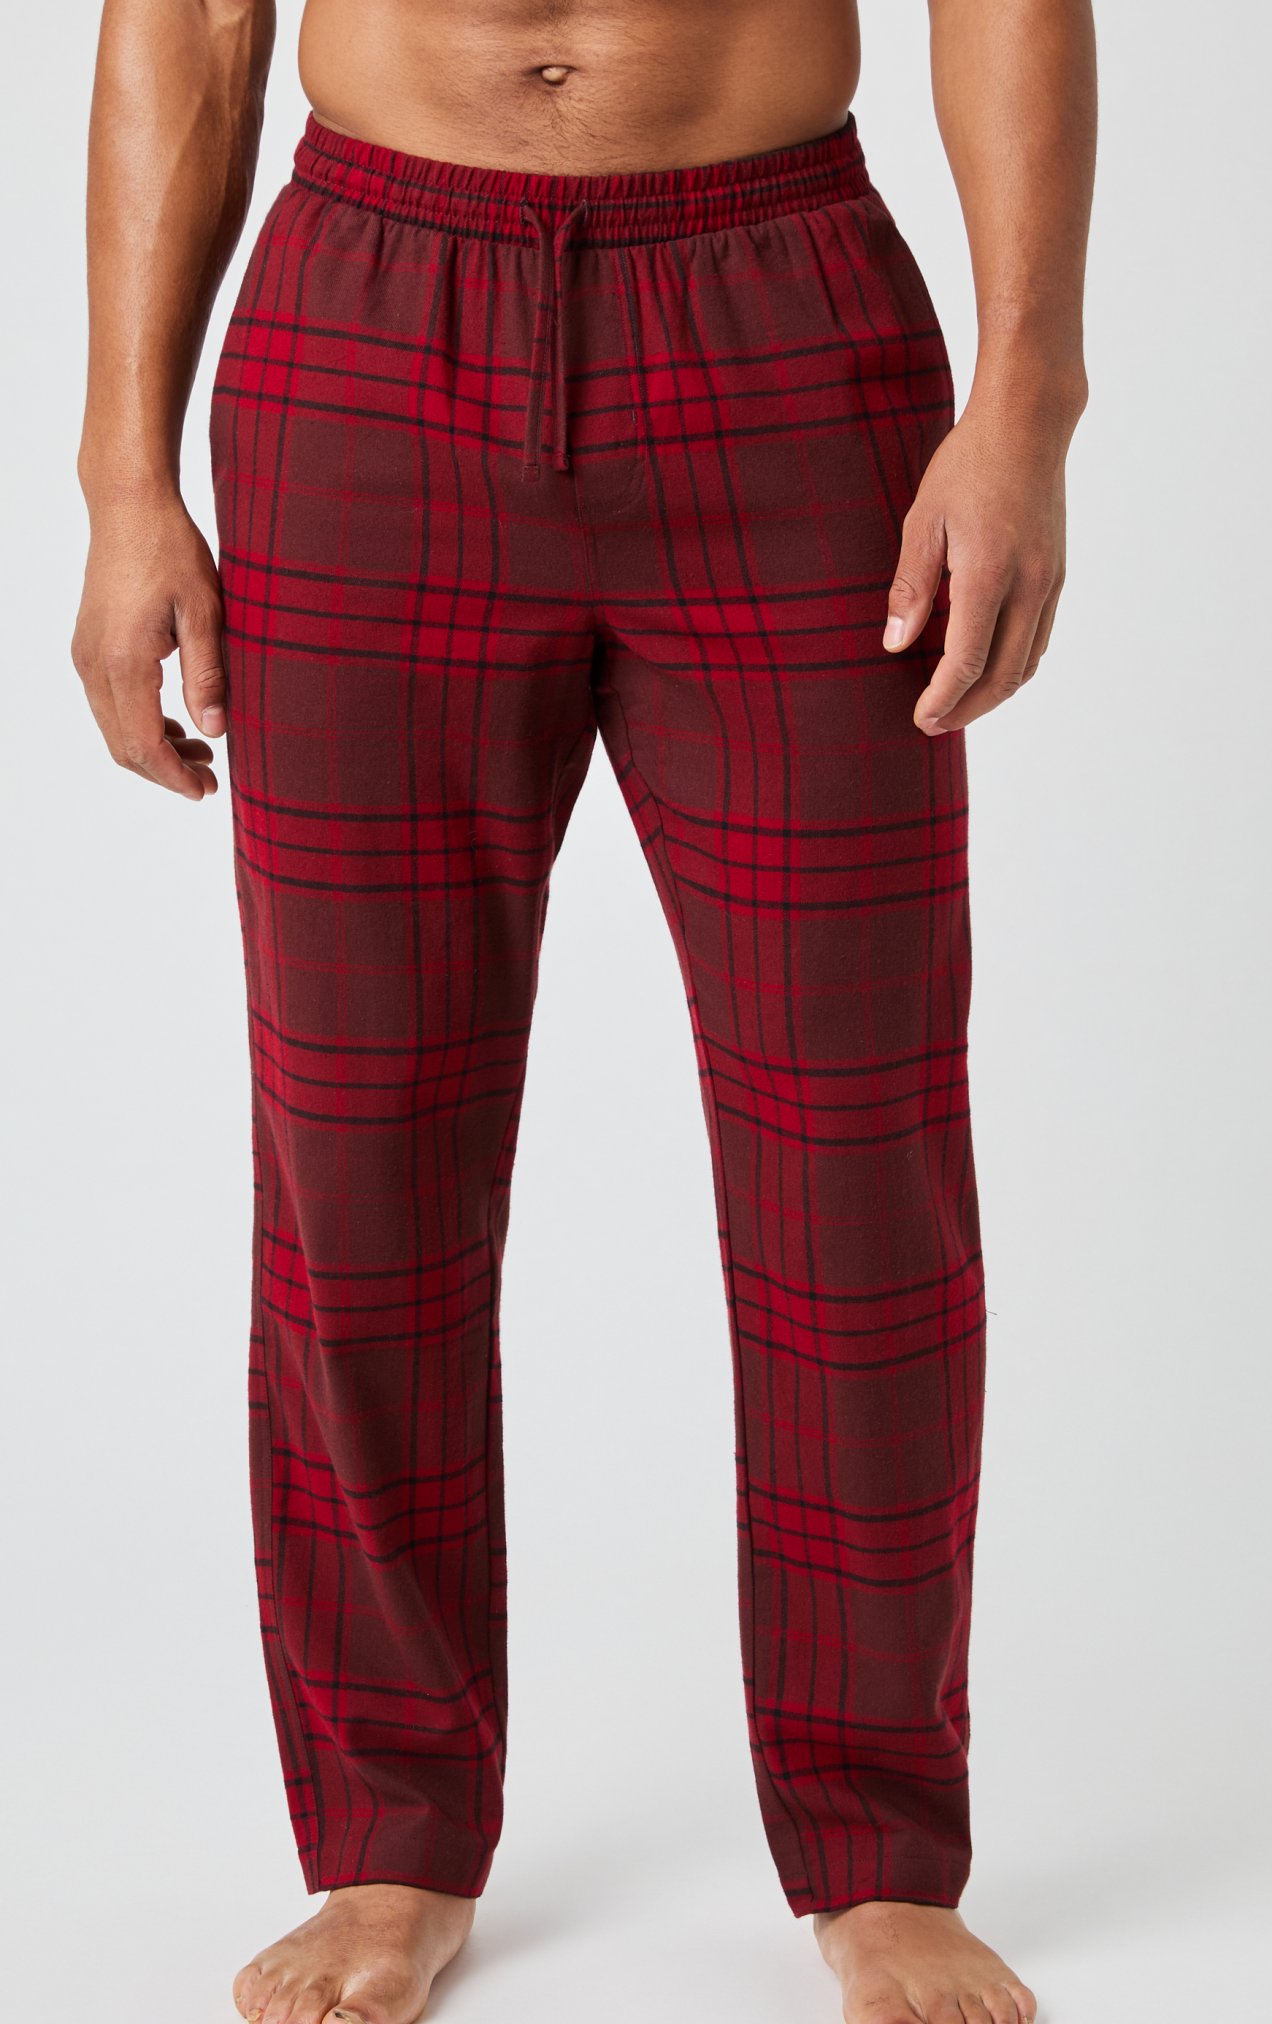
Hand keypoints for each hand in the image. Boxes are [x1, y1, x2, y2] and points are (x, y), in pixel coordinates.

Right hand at [72, 489, 226, 797]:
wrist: (129, 507)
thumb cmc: (170, 550)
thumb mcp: (205, 613)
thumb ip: (208, 676)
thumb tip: (216, 732)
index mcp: (124, 662)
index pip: (144, 744)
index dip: (175, 776)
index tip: (207, 790)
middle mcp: (95, 664)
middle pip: (123, 746)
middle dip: (165, 771)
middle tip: (210, 779)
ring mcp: (86, 656)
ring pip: (114, 729)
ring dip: (154, 750)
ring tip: (202, 752)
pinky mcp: (89, 647)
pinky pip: (109, 705)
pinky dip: (140, 724)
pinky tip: (177, 722)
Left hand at [883, 388, 1076, 735]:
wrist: (1028, 424)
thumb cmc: (969, 465)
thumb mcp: (922, 521)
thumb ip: (910, 588)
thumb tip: (896, 645)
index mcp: (988, 576)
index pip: (966, 663)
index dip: (941, 699)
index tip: (919, 719)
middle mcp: (1028, 587)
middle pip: (1002, 676)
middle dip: (967, 710)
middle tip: (934, 723)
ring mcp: (1049, 583)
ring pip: (1028, 664)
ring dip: (994, 694)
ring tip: (959, 706)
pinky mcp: (1058, 575)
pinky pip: (1040, 639)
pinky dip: (1015, 666)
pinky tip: (988, 668)